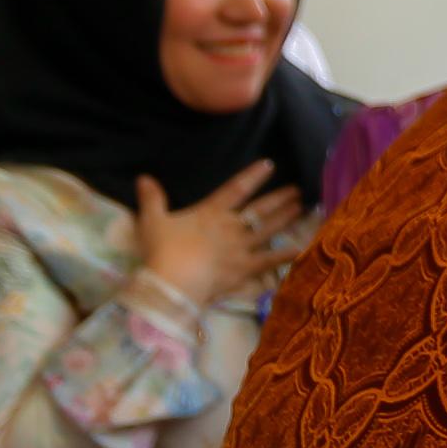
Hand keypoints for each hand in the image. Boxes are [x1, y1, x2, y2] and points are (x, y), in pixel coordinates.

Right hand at [132, 161, 302, 306]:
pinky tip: (301, 247)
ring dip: (286, 218)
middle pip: (260, 209)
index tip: (270, 165)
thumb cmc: (163, 251)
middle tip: (298, 190)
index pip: (236, 188)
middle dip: (279, 198)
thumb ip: (152, 198)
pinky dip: (286, 254)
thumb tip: (143, 177)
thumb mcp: (152, 221)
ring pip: (269, 229)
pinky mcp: (246, 269)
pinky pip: (270, 261)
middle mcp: (231, 227)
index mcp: (211, 212)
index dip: (253, 176)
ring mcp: (241, 248)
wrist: (174, 282)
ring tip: (302, 208)